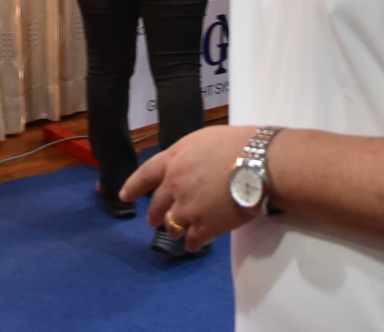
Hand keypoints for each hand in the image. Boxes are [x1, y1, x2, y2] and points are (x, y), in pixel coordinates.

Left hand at [121, 124, 258, 252]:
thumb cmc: (238, 144)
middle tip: (153, 222)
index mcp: (174, 159)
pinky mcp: (204, 226)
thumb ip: (190, 155)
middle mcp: (175, 184)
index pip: (145, 174)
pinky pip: (192, 240)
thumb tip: (191, 164)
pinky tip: (194, 244)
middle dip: (154, 215)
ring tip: (176, 235)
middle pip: (158, 205)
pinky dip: (192, 243)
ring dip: (173, 230)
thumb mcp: (205, 139)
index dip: (134, 186)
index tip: (125, 196)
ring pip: (172, 224)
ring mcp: (188, 207)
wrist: (258, 164)